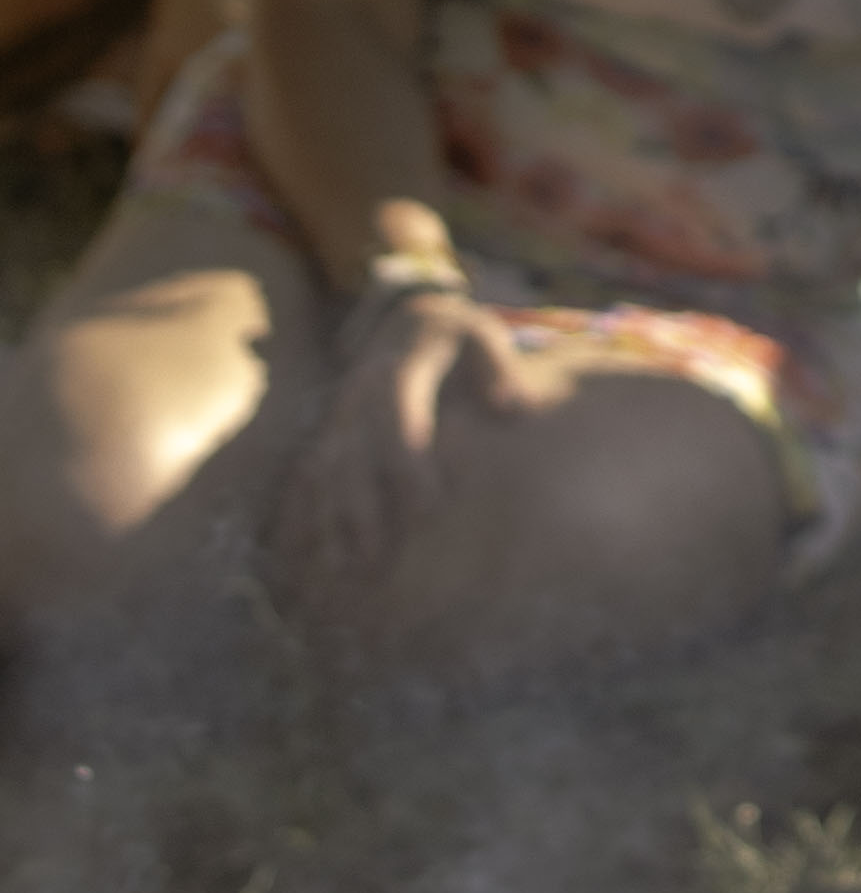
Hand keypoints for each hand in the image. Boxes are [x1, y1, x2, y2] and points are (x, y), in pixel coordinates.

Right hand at [266, 282, 521, 607]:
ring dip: (334, 522)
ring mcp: (336, 417)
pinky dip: (312, 517)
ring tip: (347, 573)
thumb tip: (515, 407)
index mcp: (397, 367)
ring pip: (326, 473)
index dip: (408, 462)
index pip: (397, 416)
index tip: (430, 509)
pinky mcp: (329, 436)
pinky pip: (312, 480)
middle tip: (379, 562)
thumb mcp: (482, 337)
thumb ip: (499, 369)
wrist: (406, 319)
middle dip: (363, 508)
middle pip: (352, 454)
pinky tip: (322, 559)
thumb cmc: (457, 339)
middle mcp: (356, 394)